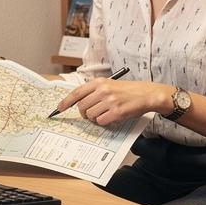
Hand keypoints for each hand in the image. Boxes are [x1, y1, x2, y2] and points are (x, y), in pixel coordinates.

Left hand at [53, 78, 171, 125]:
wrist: (146, 94)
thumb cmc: (128, 90)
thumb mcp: (110, 85)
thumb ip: (95, 91)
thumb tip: (79, 103)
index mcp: (100, 82)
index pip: (77, 92)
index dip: (66, 102)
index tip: (59, 108)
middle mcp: (103, 90)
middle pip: (82, 107)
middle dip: (83, 113)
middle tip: (90, 114)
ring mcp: (110, 101)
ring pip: (90, 115)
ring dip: (94, 118)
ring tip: (104, 114)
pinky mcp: (116, 112)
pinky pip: (101, 121)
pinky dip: (103, 122)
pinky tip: (110, 117)